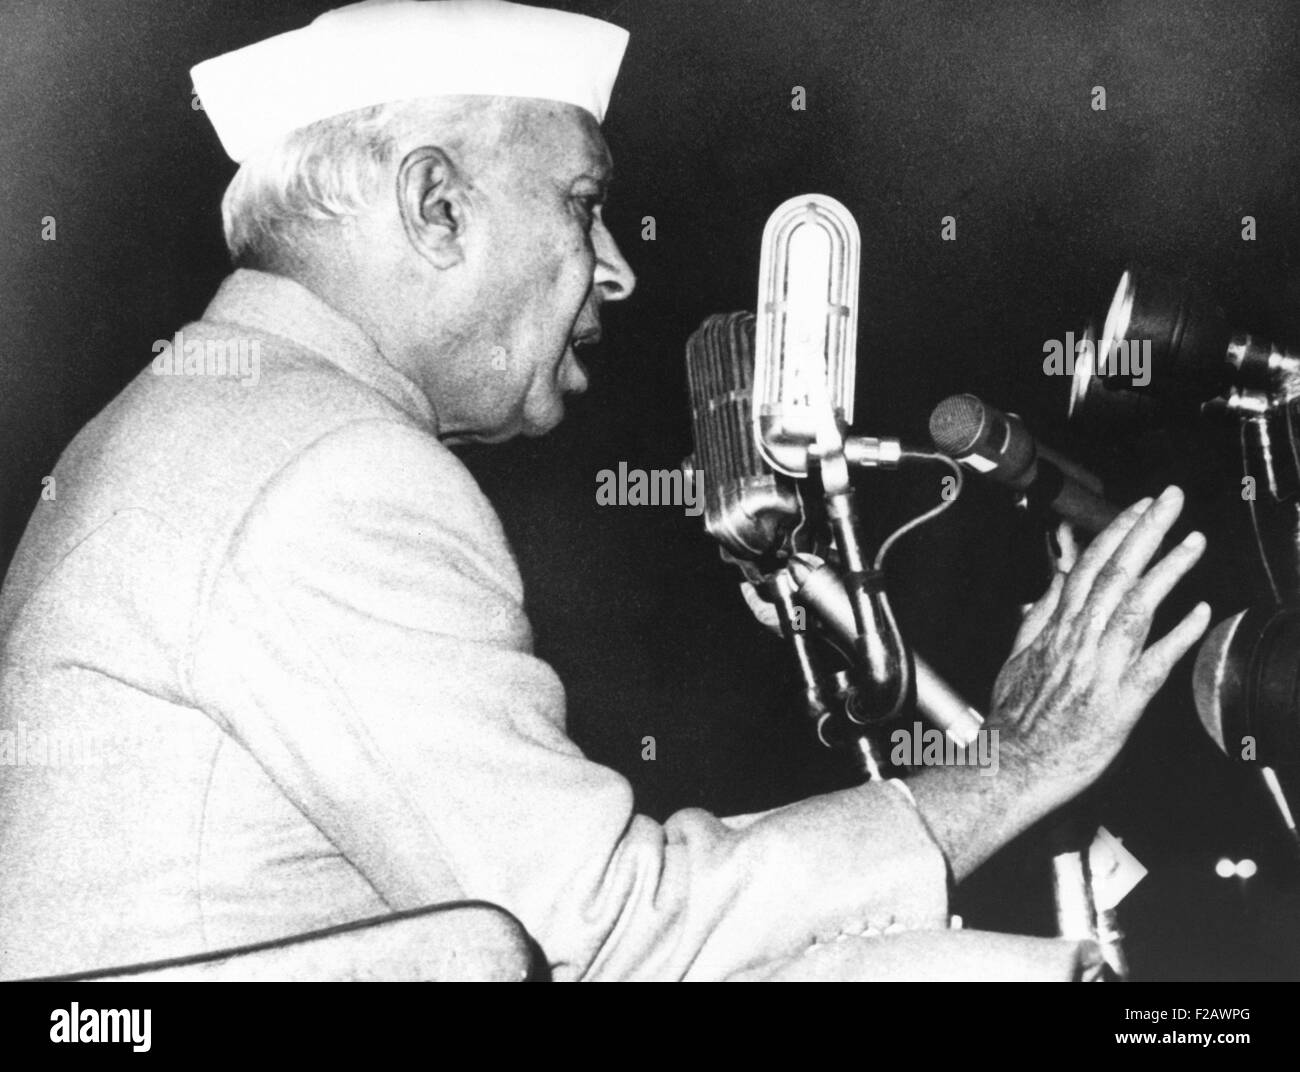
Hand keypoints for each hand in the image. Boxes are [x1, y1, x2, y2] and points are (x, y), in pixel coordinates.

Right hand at [989, 486, 1210, 807]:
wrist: (1009, 765)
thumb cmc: (1014, 720)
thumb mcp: (1017, 657)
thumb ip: (1040, 616)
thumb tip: (1056, 580)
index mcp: (1056, 630)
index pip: (1089, 567)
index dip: (1116, 532)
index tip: (1140, 507)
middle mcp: (1079, 642)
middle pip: (1116, 574)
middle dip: (1146, 532)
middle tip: (1170, 501)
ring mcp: (1100, 669)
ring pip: (1136, 608)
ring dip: (1167, 570)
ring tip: (1193, 542)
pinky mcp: (1119, 703)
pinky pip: (1153, 663)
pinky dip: (1177, 635)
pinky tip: (1199, 612)